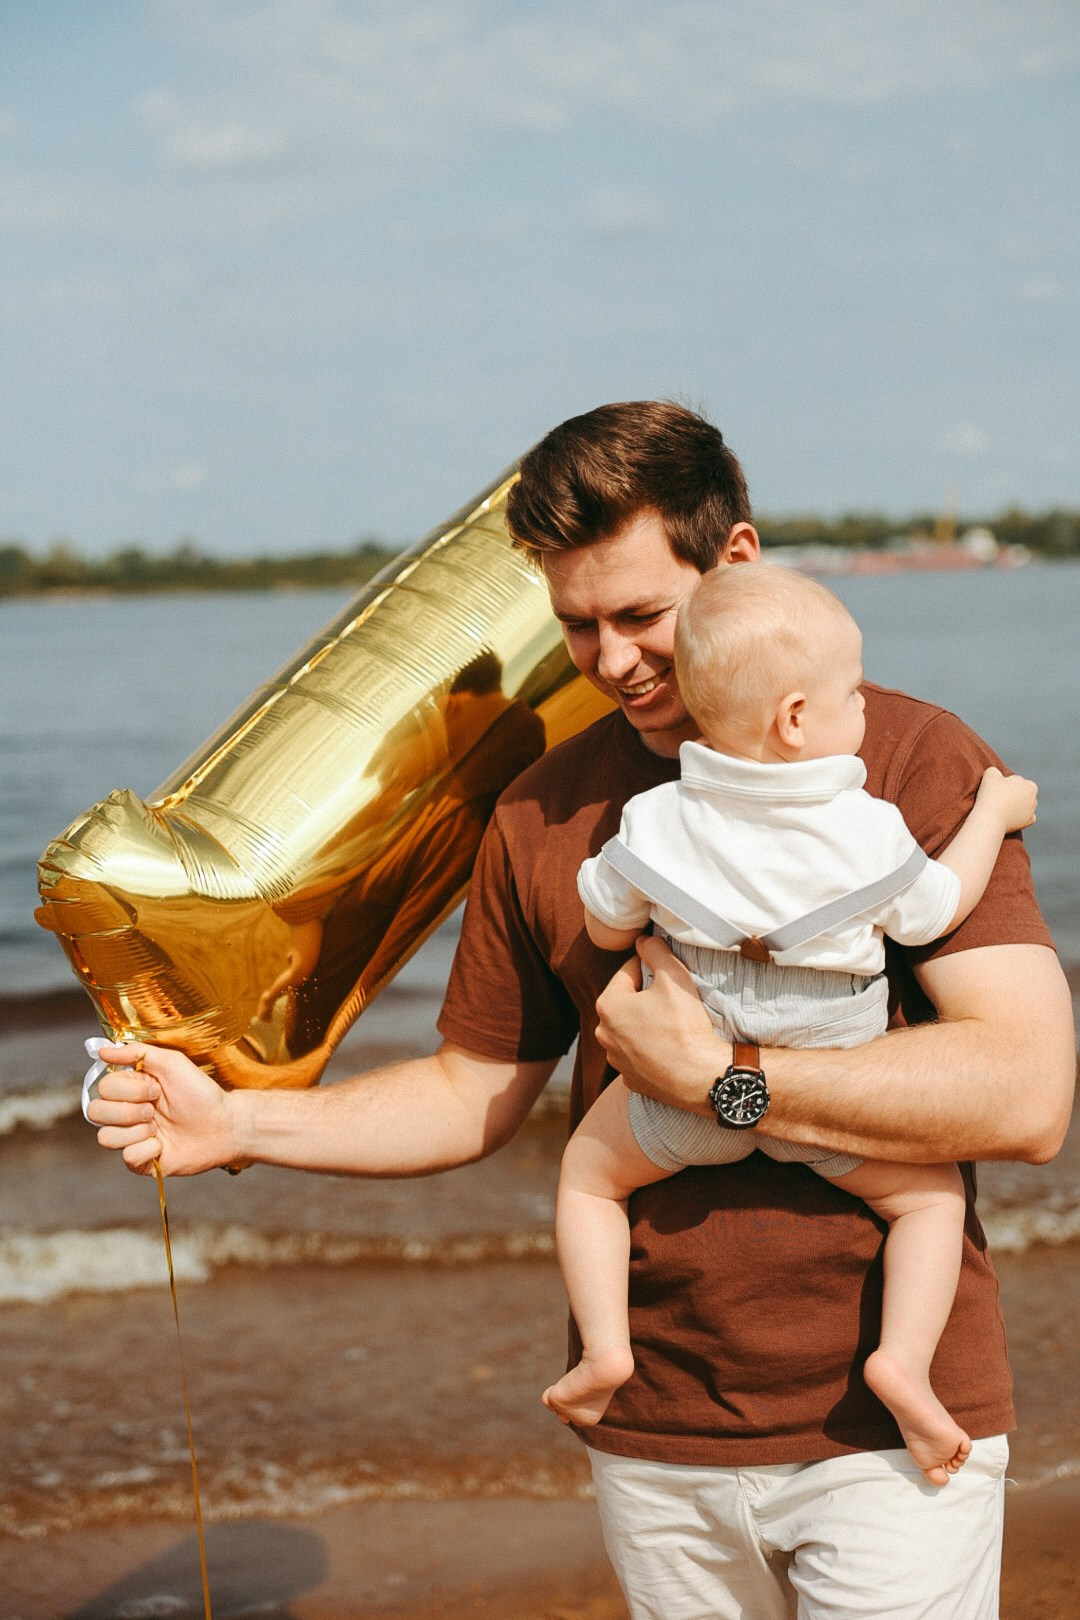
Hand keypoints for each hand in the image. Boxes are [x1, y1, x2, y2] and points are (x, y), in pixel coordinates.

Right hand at [88, 1042, 240, 1176]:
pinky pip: (127, 1158)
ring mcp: (132, 1137)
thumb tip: (101, 1049)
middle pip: (96, 1112)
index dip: (128, 1090)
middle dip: (129, 1110)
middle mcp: (126, 1113)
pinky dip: (148, 1150)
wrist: (224, 1124)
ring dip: (137, 1131)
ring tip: (159, 1129)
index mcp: (130, 1089)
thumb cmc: (201, 1092)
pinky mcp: (141, 1161)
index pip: (103, 1088)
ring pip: (105, 1137)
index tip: (156, 1089)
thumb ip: (136, 1053)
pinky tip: (164, 1145)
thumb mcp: (171, 1063)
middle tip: (154, 1109)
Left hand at [594, 935, 727, 1113]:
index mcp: (608, 1006)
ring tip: (673, 1024)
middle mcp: (604, 1034)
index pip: (628, 972)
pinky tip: (670, 1047)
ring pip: (631, 1030)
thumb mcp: (673, 976)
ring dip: (647, 1023)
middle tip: (672, 998)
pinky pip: (639, 1054)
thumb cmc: (684, 1026)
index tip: (667, 973)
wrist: (701, 1077)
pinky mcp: (631, 1079)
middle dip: (646, 996)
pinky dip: (651, 1048)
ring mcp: (616, 1060)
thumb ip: (655, 951)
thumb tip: (644, 940)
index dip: (650, 967)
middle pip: (627, 1002)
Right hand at [976, 766, 1037, 832]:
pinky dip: (1022, 816)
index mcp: (1029, 785)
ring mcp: (1032, 811)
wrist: (991, 818)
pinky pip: (1027, 817)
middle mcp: (1034, 798)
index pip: (1016, 781)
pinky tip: (1013, 816)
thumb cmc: (991, 795)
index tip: (997, 789)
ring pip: (1026, 805)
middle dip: (1015, 794)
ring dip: (1018, 805)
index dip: (1006, 784)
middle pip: (1023, 793)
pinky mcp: (1028, 822)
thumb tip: (995, 773)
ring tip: (1003, 807)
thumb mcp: (990, 774)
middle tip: (999, 797)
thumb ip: (995, 770)